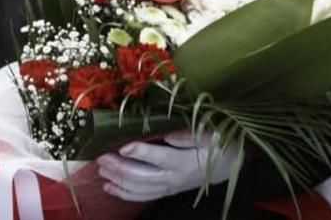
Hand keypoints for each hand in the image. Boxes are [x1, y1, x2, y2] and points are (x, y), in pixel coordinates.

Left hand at [96, 129, 237, 202]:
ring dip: (118, 180)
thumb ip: (189, 136)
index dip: (140, 152)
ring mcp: (168, 187)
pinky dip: (124, 193)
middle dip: (120, 168)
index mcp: (184, 161)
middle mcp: (173, 178)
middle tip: (102, 158)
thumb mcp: (210, 135)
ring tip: (101, 170)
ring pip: (138, 188)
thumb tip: (167, 135)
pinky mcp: (166, 191)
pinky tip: (109, 187)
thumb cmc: (218, 145)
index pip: (159, 157)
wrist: (228, 166)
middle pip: (142, 176)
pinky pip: (142, 196)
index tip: (124, 145)